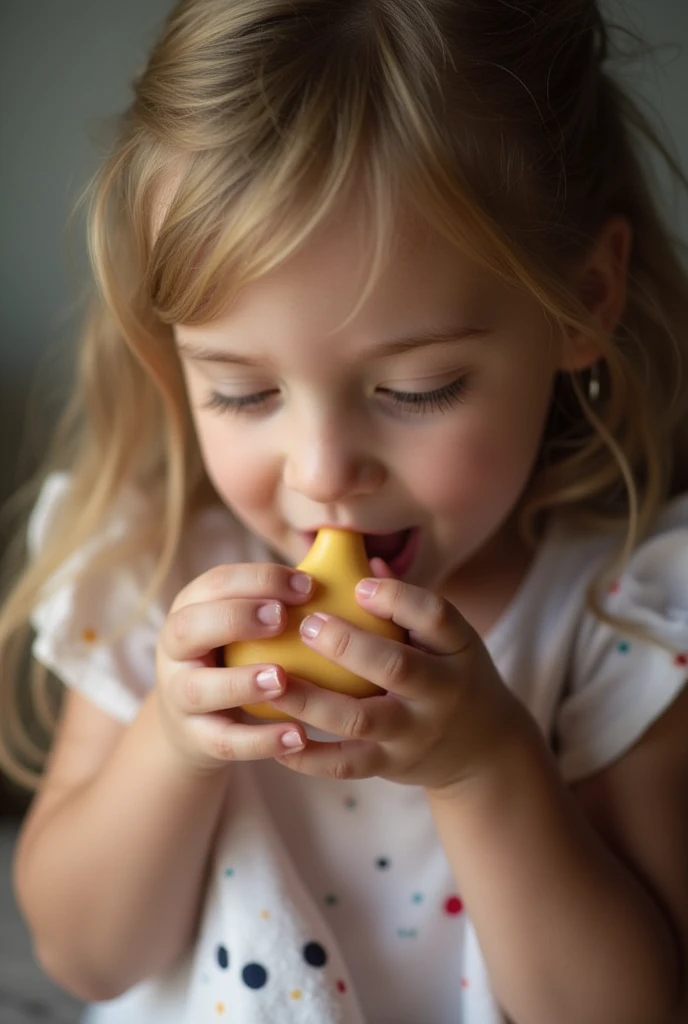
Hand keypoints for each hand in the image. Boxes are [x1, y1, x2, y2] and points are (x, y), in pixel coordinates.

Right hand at [155, 563, 313, 772]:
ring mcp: (179, 696)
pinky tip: (298, 736)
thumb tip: (347, 548)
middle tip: (283, 619)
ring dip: (241, 682)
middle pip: (189, 627)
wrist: (196, 722)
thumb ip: (286, 592)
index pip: (215, 583)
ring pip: (199, 689)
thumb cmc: (240, 654)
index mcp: (192, 608)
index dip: (258, 579)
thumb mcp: (247, 620)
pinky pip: (224, 741)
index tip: (307, 585)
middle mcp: (176, 649)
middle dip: (235, 619)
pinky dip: (259, 741)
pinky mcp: (195, 738)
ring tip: (283, 678)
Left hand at [269, 571, 524, 792]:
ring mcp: (415, 732)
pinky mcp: (391, 765)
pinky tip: (275, 737)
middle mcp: (441, 692)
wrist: (483, 750)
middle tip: (307, 624)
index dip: (397, 597)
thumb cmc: (449, 674)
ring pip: (361, 719)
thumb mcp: (446, 639)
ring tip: (274, 678)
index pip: (436, 616)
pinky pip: (346, 764)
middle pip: (396, 666)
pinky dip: (309, 756)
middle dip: (347, 644)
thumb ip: (404, 603)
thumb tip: (354, 556)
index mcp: (457, 649)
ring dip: (313, 699)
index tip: (358, 584)